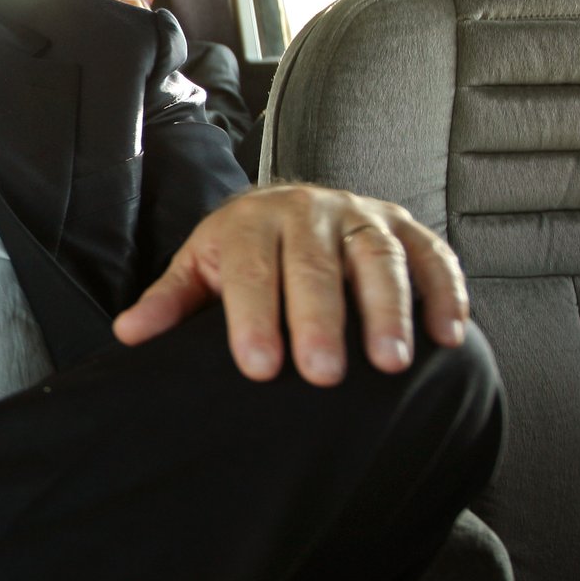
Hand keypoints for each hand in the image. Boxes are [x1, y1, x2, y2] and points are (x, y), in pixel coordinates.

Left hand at [113, 184, 468, 385]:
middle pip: (316, 266)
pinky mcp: (405, 226)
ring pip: (379, 258)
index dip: (254, 319)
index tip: (259, 368)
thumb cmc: (243, 252)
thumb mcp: (202, 269)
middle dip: (321, 320)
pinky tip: (449, 335)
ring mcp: (362, 215)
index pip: (251, 271)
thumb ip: (171, 301)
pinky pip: (431, 255)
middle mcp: (309, 212)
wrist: (289, 206)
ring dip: (389, 310)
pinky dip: (444, 292)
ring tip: (390, 363)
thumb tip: (129, 335)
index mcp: (251, 222)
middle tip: (324, 374)